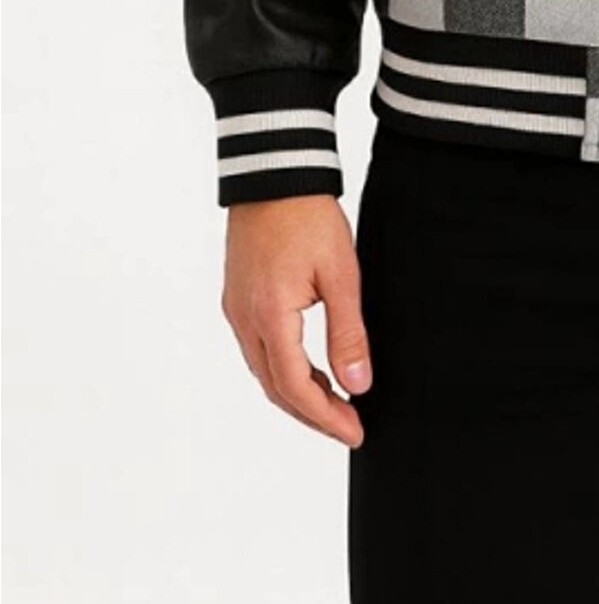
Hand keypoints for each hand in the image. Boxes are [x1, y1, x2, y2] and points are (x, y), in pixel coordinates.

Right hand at [220, 195, 371, 447]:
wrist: (274, 171)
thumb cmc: (309, 215)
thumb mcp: (340, 274)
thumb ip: (348, 333)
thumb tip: (358, 383)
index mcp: (269, 317)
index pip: (296, 388)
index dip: (326, 417)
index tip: (355, 432)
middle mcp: (244, 319)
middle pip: (275, 388)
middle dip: (312, 414)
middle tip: (349, 426)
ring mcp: (236, 308)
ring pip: (264, 371)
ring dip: (297, 393)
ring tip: (334, 404)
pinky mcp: (237, 296)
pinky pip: (258, 349)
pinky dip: (284, 369)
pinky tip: (309, 369)